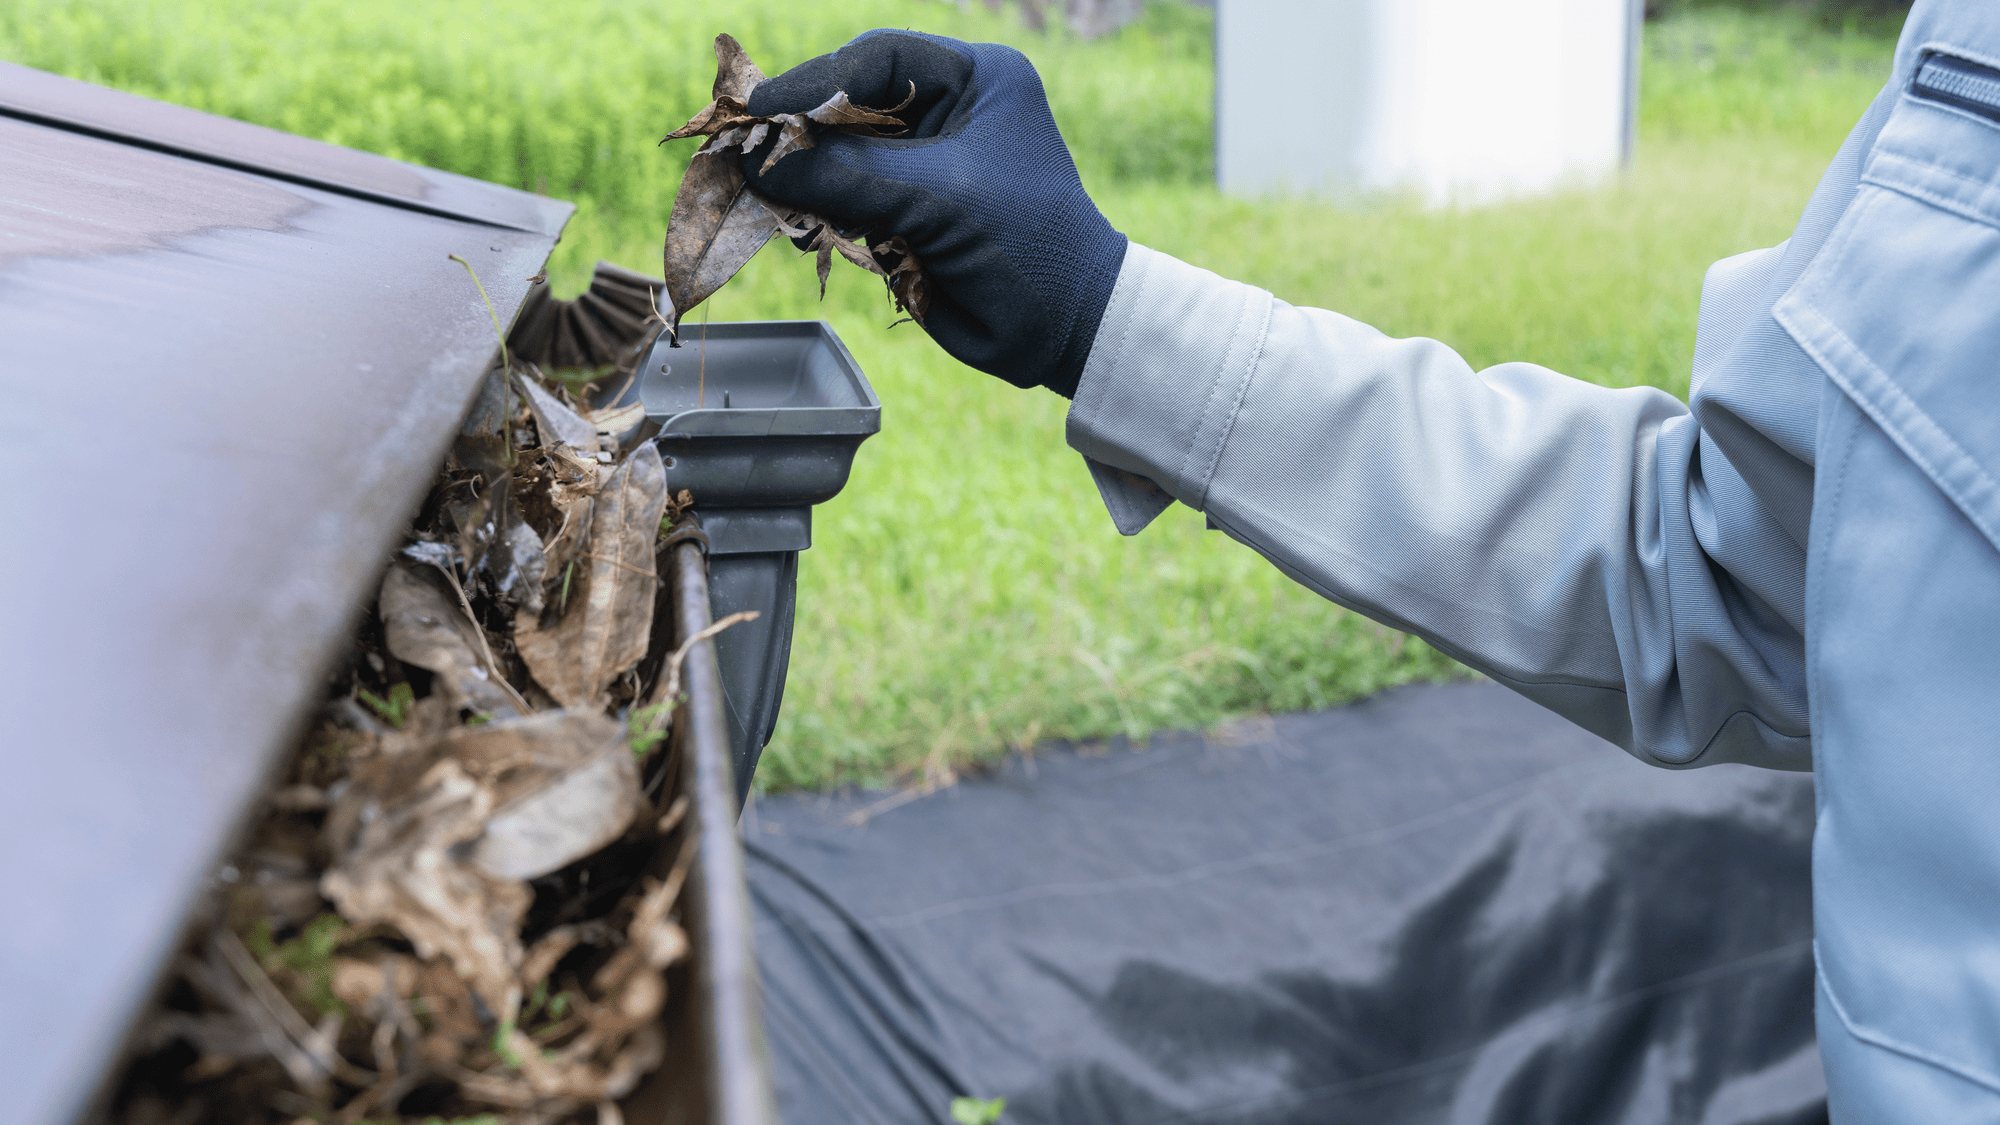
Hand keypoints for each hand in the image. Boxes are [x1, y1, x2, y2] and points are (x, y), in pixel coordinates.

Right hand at [741, 31, 1126, 396]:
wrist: (1064, 331)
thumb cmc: (1027, 246)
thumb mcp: (939, 197)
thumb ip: (851, 172)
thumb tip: (762, 156)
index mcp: (975, 81)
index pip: (878, 59)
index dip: (815, 81)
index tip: (761, 109)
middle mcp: (947, 113)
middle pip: (850, 104)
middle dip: (802, 131)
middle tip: (744, 151)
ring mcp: (923, 165)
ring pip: (840, 156)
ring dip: (805, 177)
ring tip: (762, 191)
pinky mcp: (905, 212)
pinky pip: (845, 201)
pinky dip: (818, 212)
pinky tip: (793, 219)